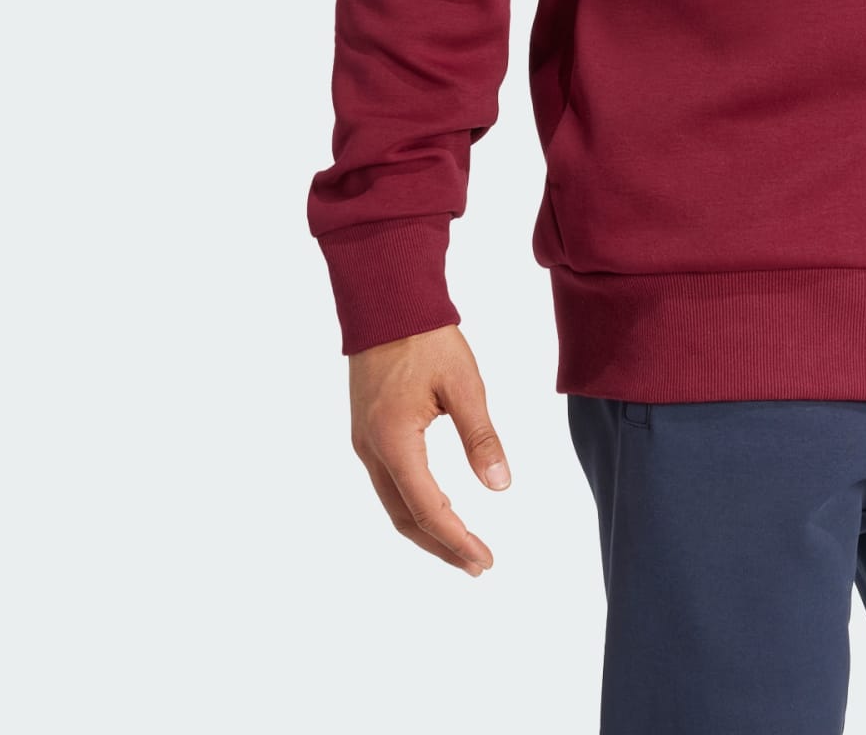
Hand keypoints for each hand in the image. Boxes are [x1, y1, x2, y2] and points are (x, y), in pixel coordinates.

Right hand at [348, 324, 510, 574]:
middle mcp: (371, 449)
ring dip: (427, 528)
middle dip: (441, 545)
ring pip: (394, 503)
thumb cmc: (426, 337)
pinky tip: (440, 506)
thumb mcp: (464, 384)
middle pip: (405, 517)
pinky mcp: (367, 432)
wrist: (387, 301)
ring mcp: (364, 442)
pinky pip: (389, 483)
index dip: (457, 540)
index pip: (428, 508)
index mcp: (394, 441)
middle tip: (477, 564)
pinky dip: (414, 504)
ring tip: (462, 545)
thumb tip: (501, 486)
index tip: (485, 560)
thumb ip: (481, 437)